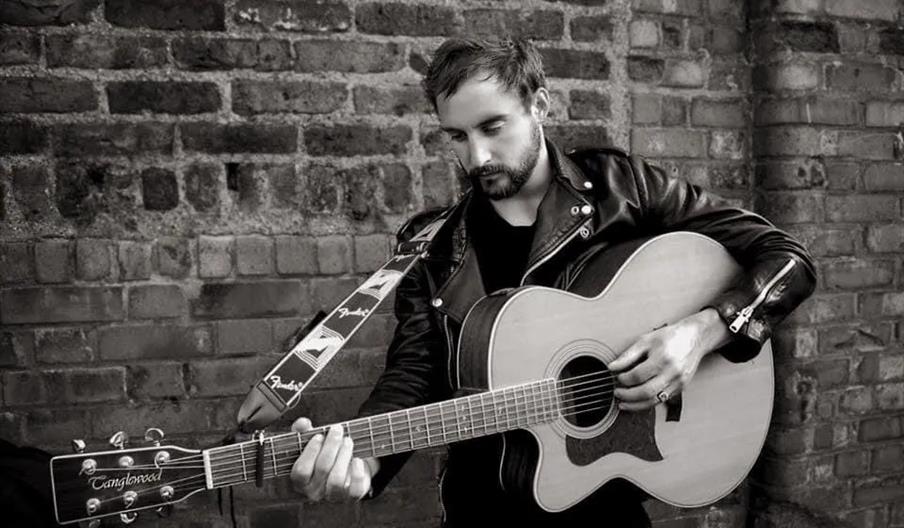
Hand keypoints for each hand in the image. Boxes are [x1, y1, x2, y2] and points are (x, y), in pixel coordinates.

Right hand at [289, 419, 377, 500]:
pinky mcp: (350, 497)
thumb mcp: (311, 442)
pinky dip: (357, 474)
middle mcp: (314, 492)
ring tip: (348, 440)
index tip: (319, 435)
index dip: (310, 452)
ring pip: (337, 480)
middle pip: (322, 469)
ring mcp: (332, 496)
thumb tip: (302, 423)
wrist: (344, 468)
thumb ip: (303, 432)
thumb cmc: (323, 454)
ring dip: (344, 455)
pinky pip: (354, 491)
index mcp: (300, 481)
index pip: (301, 471)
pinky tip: (358, 460)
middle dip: (331, 446)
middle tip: (337, 430)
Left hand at [608, 308, 729, 411]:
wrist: (694, 337)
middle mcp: (672, 372)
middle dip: (628, 396)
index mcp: (662, 358)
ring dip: (636, 405)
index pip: (638, 376)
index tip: (617, 378)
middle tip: (617, 393)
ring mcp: (678, 382)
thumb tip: (613, 367)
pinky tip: (637, 401)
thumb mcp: (646, 340)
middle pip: (646, 392)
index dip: (624, 379)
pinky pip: (662, 400)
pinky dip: (647, 403)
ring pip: (655, 401)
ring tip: (624, 403)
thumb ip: (628, 355)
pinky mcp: (681, 387)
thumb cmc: (670, 337)